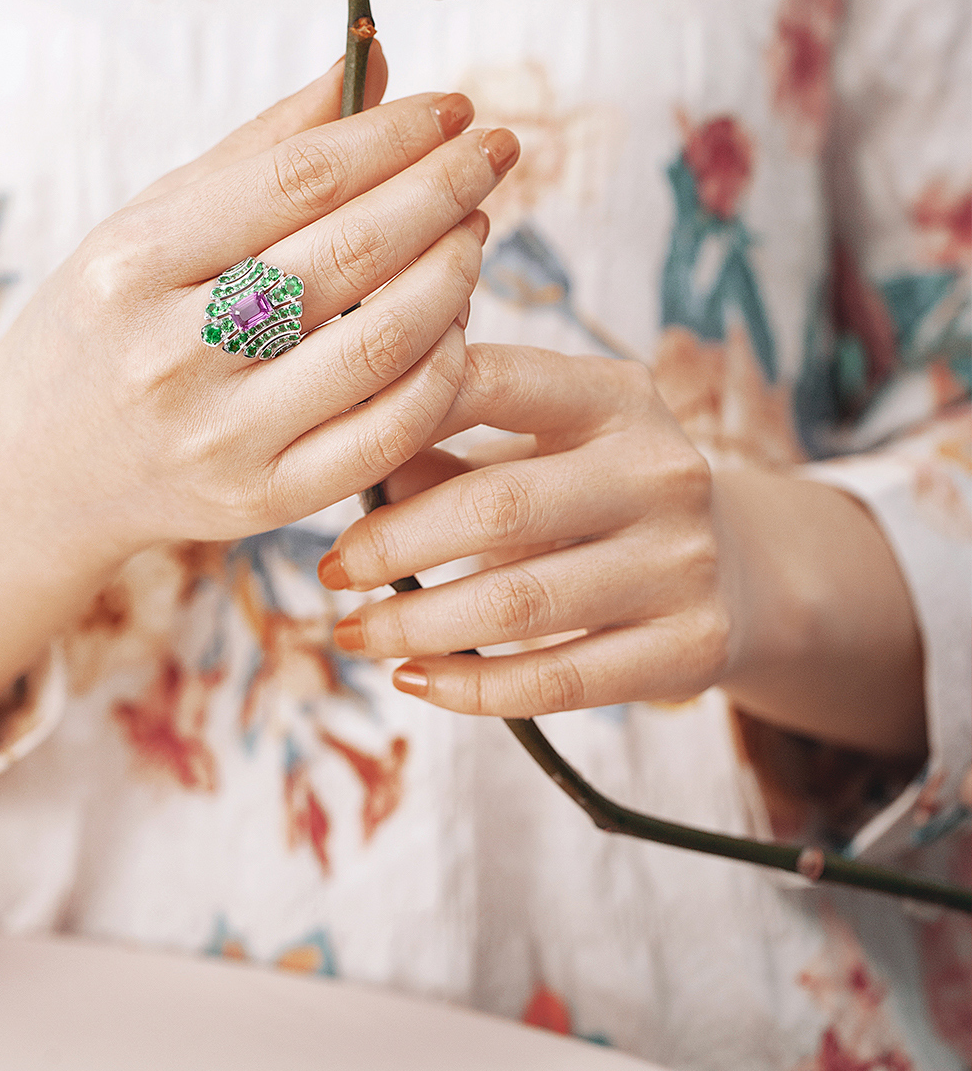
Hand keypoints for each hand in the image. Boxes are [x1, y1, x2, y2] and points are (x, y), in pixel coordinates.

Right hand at [0, 53, 519, 764]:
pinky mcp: (262, 503)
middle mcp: (170, 354)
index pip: (299, 181)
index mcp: (134, 262)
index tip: (455, 107)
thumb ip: (270, 144)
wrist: (41, 466)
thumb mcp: (155, 218)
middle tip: (494, 152)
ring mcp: (219, 439)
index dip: (396, 135)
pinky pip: (388, 435)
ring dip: (455, 273)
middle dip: (445, 190)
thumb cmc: (110, 318)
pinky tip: (456, 322)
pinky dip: (442, 370)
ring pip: (381, 344)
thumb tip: (373, 54)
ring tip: (475, 227)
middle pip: (351, 256)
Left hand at [319, 345, 925, 759]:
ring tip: (354, 633)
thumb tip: (338, 455)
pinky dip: (471, 688)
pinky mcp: (691, 646)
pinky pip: (559, 680)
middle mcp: (660, 468)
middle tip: (331, 571)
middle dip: (392, 546)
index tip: (327, 458)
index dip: (399, 415)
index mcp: (615, 394)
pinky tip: (415, 681)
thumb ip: (449, 444)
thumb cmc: (602, 493)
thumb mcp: (546, 445)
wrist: (742, 569)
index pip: (492, 383)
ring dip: (416, 626)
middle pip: (496, 509)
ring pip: (519, 606)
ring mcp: (682, 560)